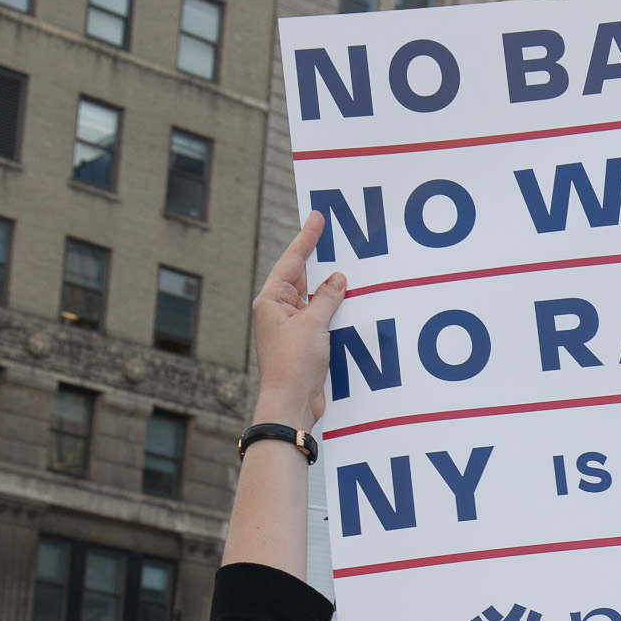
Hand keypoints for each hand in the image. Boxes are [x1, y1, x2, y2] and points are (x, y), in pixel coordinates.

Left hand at [251, 214, 347, 431]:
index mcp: (271, 301)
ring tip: (348, 265)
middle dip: (319, 260)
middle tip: (335, 235)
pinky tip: (349, 301)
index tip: (317, 216)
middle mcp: (278, 311)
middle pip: (302, 278)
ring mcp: (291, 328)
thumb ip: (327, 298)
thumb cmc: (294, 364)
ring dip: (330, 288)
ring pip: (314, 298)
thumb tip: (337, 279)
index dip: (306, 238)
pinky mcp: (305, 344)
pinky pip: (321, 318)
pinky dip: (334, 309)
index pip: (291, 261)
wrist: (292, 403)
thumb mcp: (313, 323)